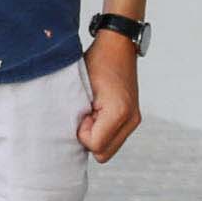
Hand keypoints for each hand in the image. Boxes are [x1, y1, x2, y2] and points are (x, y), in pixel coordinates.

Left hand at [76, 32, 141, 161]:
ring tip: (92, 111)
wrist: (118, 46)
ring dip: (96, 135)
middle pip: (103, 154)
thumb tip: (68, 137)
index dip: (82, 132)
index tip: (81, 111)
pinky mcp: (132, 118)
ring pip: (108, 149)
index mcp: (119, 112)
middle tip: (85, 114)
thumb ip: (75, 113)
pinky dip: (103, 131)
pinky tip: (98, 113)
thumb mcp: (80, 86)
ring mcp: (134, 120)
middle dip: (89, 138)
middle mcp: (131, 119)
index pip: (95, 146)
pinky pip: (113, 139)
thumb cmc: (98, 62)